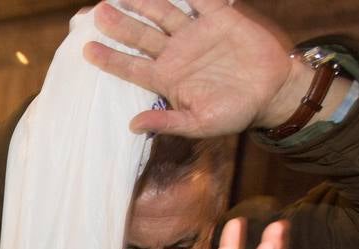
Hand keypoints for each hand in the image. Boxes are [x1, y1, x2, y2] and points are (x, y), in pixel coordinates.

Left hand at [85, 0, 300, 135]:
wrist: (271, 93)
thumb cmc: (234, 113)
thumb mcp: (200, 124)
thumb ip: (168, 122)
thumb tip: (133, 126)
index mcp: (167, 78)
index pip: (131, 67)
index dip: (110, 59)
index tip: (87, 50)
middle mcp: (176, 53)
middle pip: (141, 36)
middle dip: (120, 24)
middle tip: (99, 12)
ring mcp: (195, 34)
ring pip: (163, 14)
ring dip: (144, 3)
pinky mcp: (218, 19)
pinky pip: (200, 0)